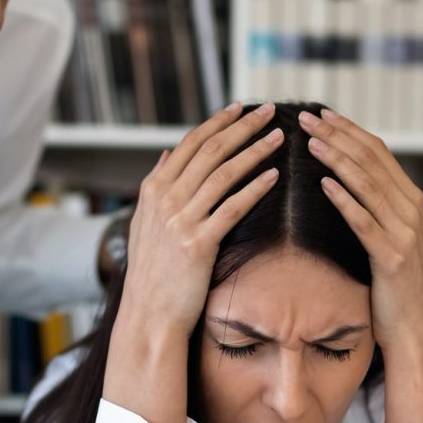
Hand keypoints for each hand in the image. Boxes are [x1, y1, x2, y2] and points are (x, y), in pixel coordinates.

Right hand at [120, 101, 283, 336]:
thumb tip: (166, 153)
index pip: (189, 144)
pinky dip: (255, 188)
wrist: (148, 314)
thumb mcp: (144, 223)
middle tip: (268, 111)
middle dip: (242, 127)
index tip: (240, 108)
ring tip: (278, 138)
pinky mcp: (198, 244)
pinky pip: (232, 208)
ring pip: (224, 174)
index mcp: (153, 190)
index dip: (217, 123)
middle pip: (210, 151)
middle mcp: (165, 200)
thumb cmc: (151, 272)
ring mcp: (180, 221)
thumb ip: (156, 186)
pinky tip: (274, 176)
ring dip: (254, 151)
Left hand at [300, 108, 422, 422]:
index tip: (319, 114)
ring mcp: (404, 233)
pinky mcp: (392, 257)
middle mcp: (410, 210)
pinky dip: (345, 199)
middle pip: (372, 160)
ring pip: (368, 185)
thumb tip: (340, 180)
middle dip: (337, 135)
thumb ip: (370, 208)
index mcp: (407, 200)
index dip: (347, 130)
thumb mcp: (384, 238)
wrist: (415, 328)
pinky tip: (322, 184)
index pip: (377, 152)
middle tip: (305, 116)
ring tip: (309, 140)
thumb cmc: (392, 286)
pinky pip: (365, 222)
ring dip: (337, 159)